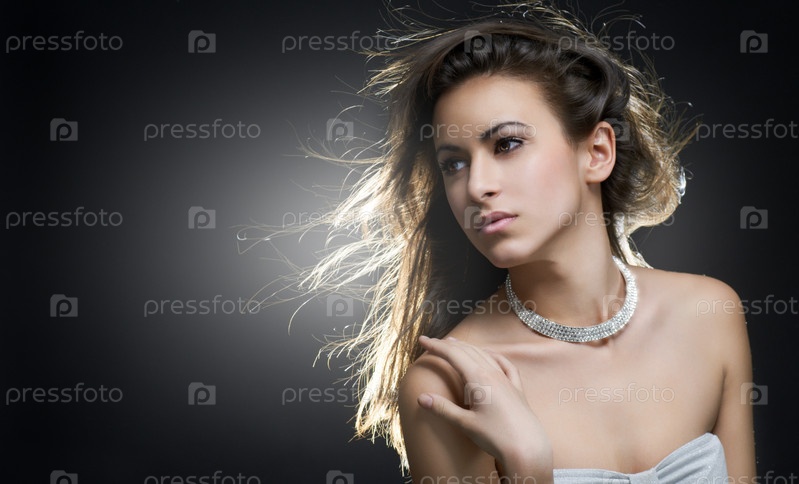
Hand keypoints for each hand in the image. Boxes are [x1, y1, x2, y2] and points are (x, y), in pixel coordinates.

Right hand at [416, 335, 552, 474]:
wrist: (528, 448)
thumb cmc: (497, 437)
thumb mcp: (465, 424)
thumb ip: (443, 409)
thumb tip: (421, 398)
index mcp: (479, 379)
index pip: (453, 355)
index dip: (436, 346)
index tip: (422, 340)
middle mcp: (493, 374)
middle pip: (467, 351)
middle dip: (448, 345)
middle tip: (432, 342)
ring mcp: (506, 380)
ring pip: (484, 355)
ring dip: (467, 347)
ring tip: (454, 343)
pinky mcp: (516, 388)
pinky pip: (504, 364)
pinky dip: (493, 355)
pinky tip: (489, 354)